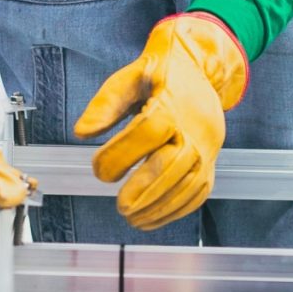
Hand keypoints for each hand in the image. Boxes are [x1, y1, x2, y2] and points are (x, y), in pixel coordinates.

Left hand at [74, 13, 248, 229]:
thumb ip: (105, 103)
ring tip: (133, 219)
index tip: (99, 170)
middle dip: (146, 189)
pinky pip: (198, 191)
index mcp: (172, 102)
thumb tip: (81, 132)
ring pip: (188, 183)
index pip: (149, 131)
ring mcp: (207, 148)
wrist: (202, 71)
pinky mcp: (210, 163)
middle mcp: (195, 127)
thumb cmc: (159, 74)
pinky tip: (153, 219)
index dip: (122, 154)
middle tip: (121, 207)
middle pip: (173, 163)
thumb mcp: (129, 77)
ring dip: (161, 206)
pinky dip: (176, 210)